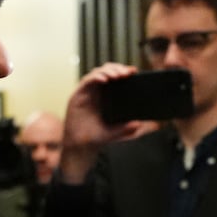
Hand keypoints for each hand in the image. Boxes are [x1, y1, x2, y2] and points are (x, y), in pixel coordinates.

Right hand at [59, 64, 160, 183]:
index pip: (115, 77)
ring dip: (108, 71)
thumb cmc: (96, 137)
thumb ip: (126, 128)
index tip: (134, 71)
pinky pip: (86, 81)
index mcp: (106, 96)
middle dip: (117, 68)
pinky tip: (104, 80)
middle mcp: (96, 91)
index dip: (123, 71)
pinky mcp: (77, 95)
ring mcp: (86, 92)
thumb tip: (139, 123)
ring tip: (117, 75)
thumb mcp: (115, 132)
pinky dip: (95, 78)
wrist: (80, 147)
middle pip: (107, 71)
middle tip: (127, 73)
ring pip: (97, 73)